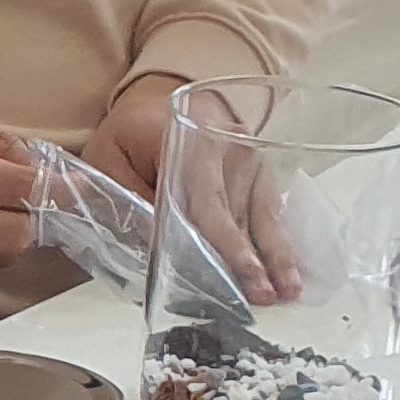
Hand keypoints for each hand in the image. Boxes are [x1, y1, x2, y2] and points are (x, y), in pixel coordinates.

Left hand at [98, 74, 302, 304]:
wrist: (154, 104)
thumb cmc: (128, 137)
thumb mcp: (109, 161)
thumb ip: (122, 200)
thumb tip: (148, 247)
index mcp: (186, 139)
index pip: (207, 197)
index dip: (224, 240)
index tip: (242, 270)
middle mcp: (226, 145)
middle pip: (240, 209)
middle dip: (254, 256)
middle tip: (267, 294)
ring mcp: (248, 156)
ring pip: (263, 211)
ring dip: (276, 252)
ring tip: (289, 290)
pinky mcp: (257, 170)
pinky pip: (270, 208)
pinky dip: (277, 239)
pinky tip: (290, 269)